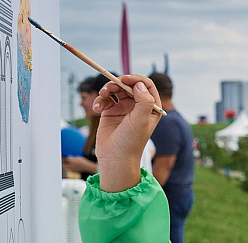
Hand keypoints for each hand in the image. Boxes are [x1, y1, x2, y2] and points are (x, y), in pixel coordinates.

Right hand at [91, 74, 160, 189]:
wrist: (116, 158)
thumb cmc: (131, 141)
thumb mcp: (141, 120)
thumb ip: (144, 100)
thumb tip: (139, 84)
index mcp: (151, 108)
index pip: (146, 86)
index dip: (136, 79)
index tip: (125, 79)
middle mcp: (138, 107)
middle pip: (129, 85)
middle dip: (118, 83)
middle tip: (110, 87)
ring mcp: (124, 109)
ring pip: (116, 89)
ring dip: (107, 89)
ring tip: (102, 95)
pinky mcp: (110, 112)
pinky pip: (105, 99)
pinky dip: (100, 100)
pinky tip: (97, 108)